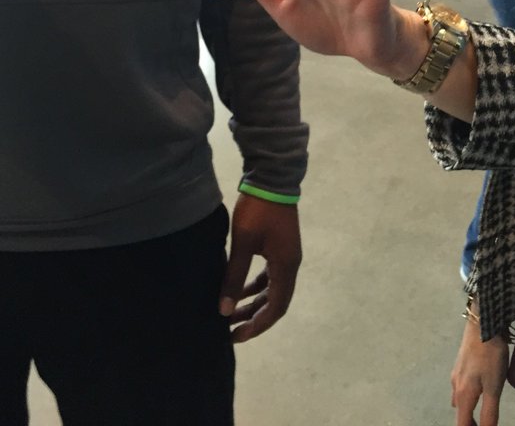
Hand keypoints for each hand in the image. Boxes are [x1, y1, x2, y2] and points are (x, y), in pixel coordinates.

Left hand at [219, 196, 301, 341]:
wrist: (272, 178)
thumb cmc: (258, 210)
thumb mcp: (243, 243)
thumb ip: (235, 277)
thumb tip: (224, 310)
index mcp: (286, 266)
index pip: (276, 308)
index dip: (257, 325)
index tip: (235, 336)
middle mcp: (290, 264)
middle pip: (276, 301)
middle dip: (253, 317)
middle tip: (229, 329)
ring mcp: (287, 255)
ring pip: (272, 289)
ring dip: (254, 302)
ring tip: (230, 312)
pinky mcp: (280, 246)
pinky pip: (270, 275)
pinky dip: (256, 286)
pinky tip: (239, 288)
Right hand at [451, 316, 508, 425]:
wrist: (483, 323)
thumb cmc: (490, 356)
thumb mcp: (494, 387)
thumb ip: (490, 412)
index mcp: (463, 395)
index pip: (462, 424)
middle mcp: (456, 386)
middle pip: (460, 413)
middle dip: (469, 423)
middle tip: (484, 424)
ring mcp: (456, 373)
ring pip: (459, 400)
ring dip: (467, 410)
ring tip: (480, 412)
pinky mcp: (460, 363)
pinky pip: (460, 387)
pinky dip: (467, 396)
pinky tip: (477, 389)